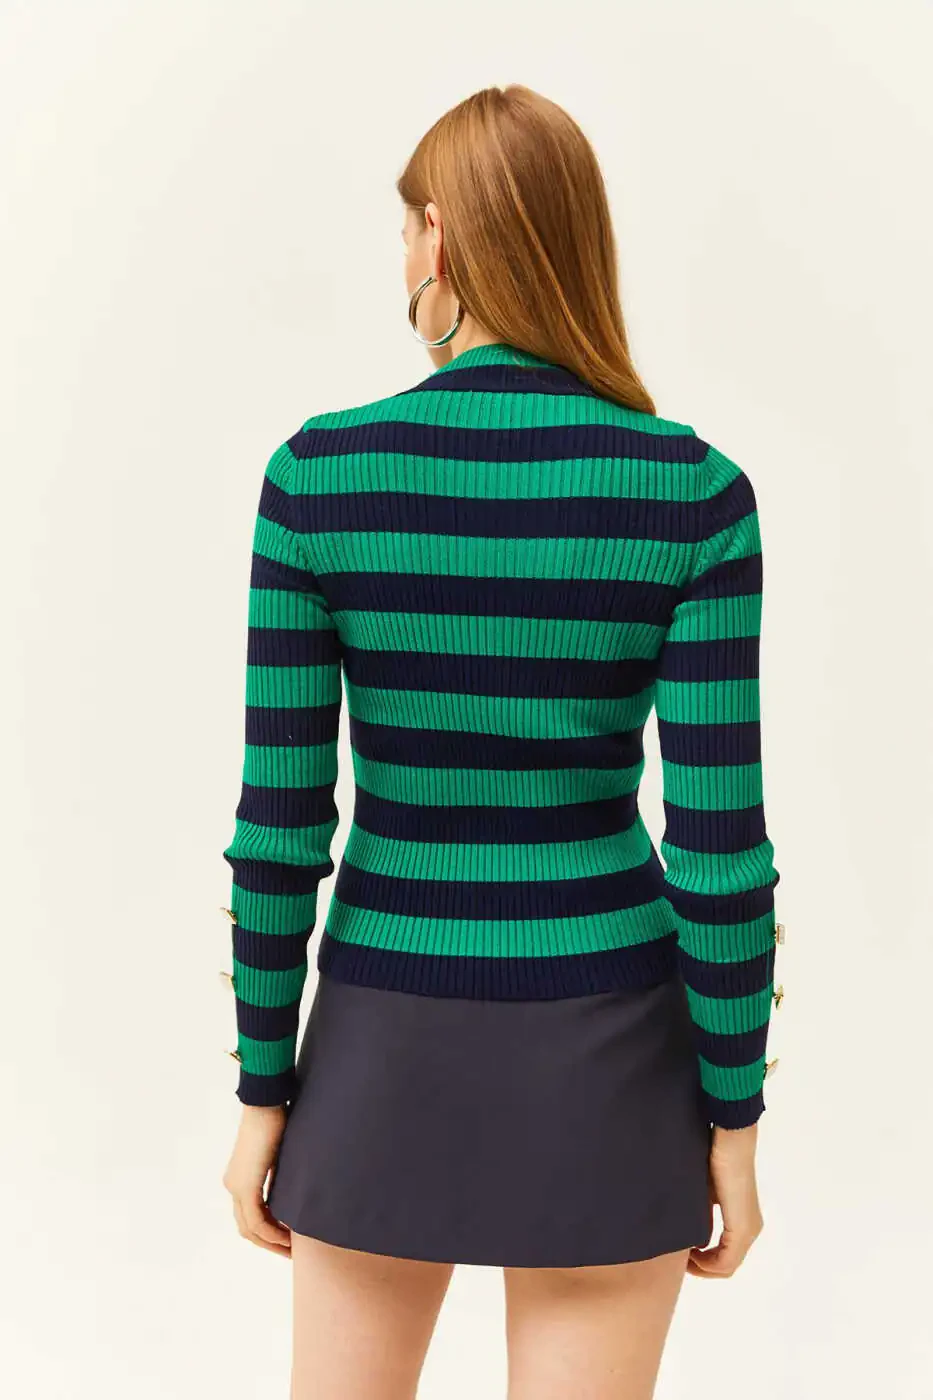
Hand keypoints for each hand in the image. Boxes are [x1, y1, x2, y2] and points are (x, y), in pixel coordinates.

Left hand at [222, 1104, 291, 1256]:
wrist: (265, 1105)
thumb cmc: (275, 1121)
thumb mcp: (278, 1156)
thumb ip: (277, 1176)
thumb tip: (291, 1190)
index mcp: (239, 1178)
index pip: (249, 1216)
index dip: (267, 1232)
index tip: (287, 1239)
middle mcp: (233, 1186)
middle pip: (246, 1228)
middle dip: (268, 1244)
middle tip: (289, 1252)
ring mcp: (236, 1187)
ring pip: (249, 1228)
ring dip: (270, 1242)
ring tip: (291, 1250)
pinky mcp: (245, 1186)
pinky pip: (257, 1220)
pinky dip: (271, 1232)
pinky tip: (288, 1237)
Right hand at [687, 1122, 763, 1277]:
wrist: (730, 1139)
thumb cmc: (715, 1156)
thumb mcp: (704, 1191)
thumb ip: (701, 1212)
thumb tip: (688, 1232)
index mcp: (743, 1220)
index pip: (724, 1255)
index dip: (702, 1261)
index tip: (681, 1253)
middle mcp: (750, 1229)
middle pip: (726, 1265)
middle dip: (701, 1267)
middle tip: (679, 1260)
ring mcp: (748, 1230)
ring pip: (726, 1265)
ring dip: (703, 1266)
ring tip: (682, 1258)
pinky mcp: (741, 1227)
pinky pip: (726, 1260)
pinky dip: (708, 1263)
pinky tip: (690, 1253)